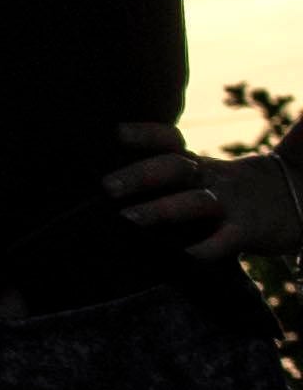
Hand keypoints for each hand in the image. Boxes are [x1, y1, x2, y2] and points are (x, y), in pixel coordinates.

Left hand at [103, 123, 302, 260]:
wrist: (300, 203)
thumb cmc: (240, 192)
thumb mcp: (212, 174)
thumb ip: (176, 170)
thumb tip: (146, 158)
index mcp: (200, 165)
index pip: (171, 142)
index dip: (146, 135)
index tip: (114, 132)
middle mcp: (213, 179)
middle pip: (176, 168)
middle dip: (141, 175)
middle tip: (106, 186)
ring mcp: (231, 204)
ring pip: (196, 202)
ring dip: (162, 209)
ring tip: (128, 219)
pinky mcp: (248, 231)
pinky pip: (225, 240)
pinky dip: (204, 249)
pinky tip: (182, 256)